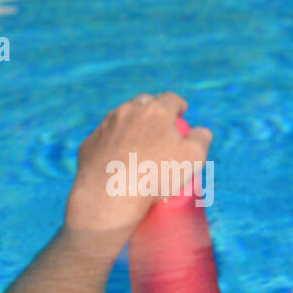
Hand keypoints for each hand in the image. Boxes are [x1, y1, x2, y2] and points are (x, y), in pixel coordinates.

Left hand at [65, 92, 212, 234]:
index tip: (182, 113)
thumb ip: (201, 140)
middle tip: (161, 127)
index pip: (171, 99)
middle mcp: (128, 111)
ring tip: (140, 144)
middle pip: (144, 102)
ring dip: (132, 124)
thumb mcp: (193, 159)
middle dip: (154, 110)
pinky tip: (119, 159)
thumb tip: (202, 132)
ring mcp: (105, 125)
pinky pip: (106, 137)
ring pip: (122, 117)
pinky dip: (115, 143)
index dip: (179, 104)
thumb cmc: (156, 175)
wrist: (109, 194)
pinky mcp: (90, 142)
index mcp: (156, 111)